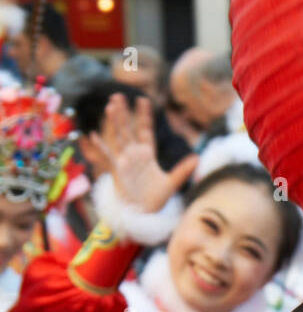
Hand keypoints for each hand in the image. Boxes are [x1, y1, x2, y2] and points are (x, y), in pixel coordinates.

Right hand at [89, 93, 197, 213]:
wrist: (142, 216)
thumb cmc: (155, 200)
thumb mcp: (171, 184)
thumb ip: (183, 170)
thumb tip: (197, 158)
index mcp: (147, 155)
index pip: (145, 130)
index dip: (144, 116)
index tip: (143, 99)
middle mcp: (134, 155)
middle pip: (128, 129)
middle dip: (123, 113)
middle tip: (118, 95)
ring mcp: (124, 162)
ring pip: (118, 138)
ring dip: (114, 123)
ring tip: (110, 106)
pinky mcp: (117, 172)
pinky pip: (108, 158)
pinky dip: (101, 148)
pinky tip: (94, 136)